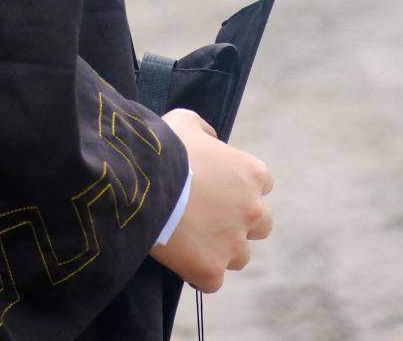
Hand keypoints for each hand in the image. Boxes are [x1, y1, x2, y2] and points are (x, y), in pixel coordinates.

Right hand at [149, 108, 273, 294]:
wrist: (140, 181)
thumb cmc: (164, 147)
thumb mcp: (185, 121)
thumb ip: (205, 131)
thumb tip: (211, 140)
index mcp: (252, 174)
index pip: (263, 184)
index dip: (241, 186)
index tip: (221, 187)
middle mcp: (252, 210)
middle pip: (261, 224)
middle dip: (242, 221)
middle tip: (212, 217)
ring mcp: (233, 244)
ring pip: (240, 256)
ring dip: (222, 249)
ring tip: (193, 240)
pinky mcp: (211, 270)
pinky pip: (212, 280)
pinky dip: (200, 274)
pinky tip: (181, 260)